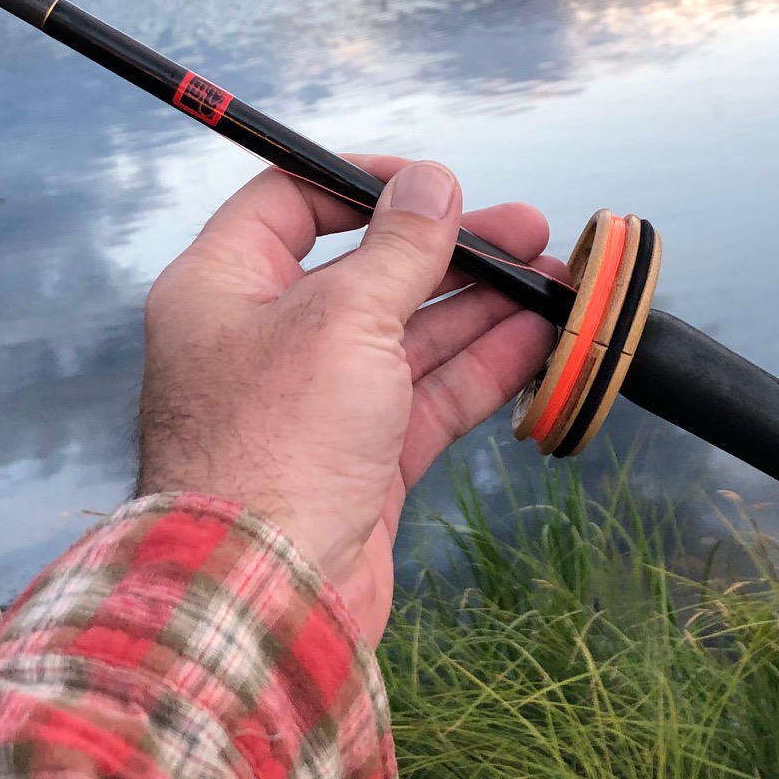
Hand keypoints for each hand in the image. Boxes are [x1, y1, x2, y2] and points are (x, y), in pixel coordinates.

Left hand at [136, 157, 559, 643]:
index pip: (291, 203)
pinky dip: (481, 367)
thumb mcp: (343, 319)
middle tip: (525, 229)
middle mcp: (264, 340)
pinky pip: (427, 397)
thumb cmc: (276, 446)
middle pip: (367, 270)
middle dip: (450, 250)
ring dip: (481, 306)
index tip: (436, 184)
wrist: (265, 595)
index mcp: (224, 288)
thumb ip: (399, 248)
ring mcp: (315, 404)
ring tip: (554, 279)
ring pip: (408, 335)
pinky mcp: (360, 461)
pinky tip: (538, 338)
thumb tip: (433, 183)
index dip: (366, 184)